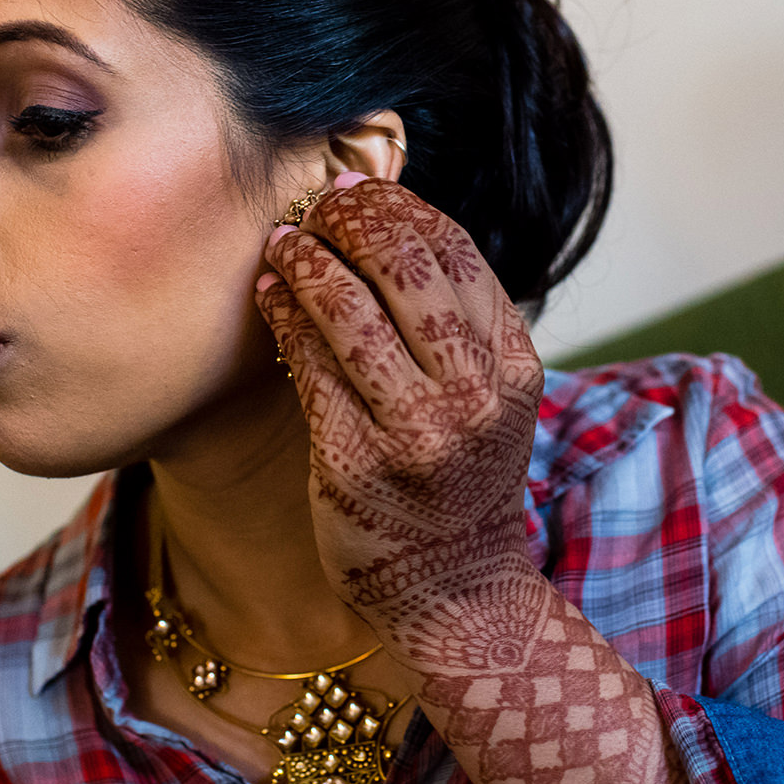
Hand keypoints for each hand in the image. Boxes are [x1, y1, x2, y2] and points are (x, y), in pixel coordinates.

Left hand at [258, 176, 689, 783]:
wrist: (457, 591)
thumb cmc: (464, 482)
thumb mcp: (493, 400)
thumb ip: (460, 326)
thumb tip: (393, 225)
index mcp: (515, 368)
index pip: (457, 254)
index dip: (403, 209)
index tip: (364, 193)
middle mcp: (473, 396)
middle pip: (406, 267)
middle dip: (353, 221)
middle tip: (318, 206)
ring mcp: (415, 432)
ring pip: (350, 310)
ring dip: (308, 261)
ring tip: (283, 243)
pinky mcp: (353, 463)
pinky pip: (308, 365)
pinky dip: (283, 315)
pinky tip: (268, 293)